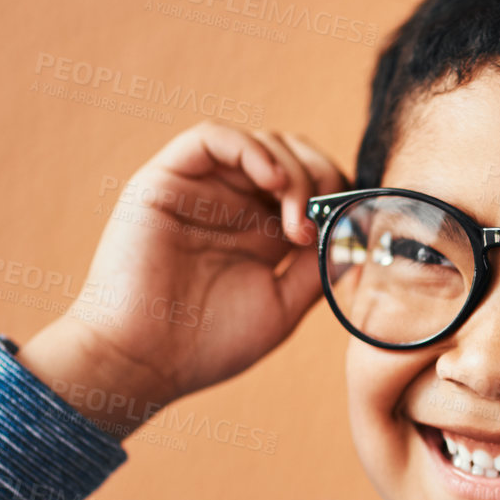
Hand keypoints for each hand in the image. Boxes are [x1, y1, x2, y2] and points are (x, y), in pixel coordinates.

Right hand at [16, 121, 346, 438]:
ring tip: (296, 219)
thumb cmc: (207, 344)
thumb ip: (318, 266)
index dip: (338, 194)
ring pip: (260, 143)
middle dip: (321, 177)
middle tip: (323, 218)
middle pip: (291, 156)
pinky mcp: (166, 180)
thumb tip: (355, 230)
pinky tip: (272, 181)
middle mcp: (232, 205)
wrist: (143, 362)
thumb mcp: (283, 305)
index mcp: (261, 233)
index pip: (312, 186)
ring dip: (292, 171)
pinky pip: (212, 137)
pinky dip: (250, 148)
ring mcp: (200, 190)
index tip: (351, 227)